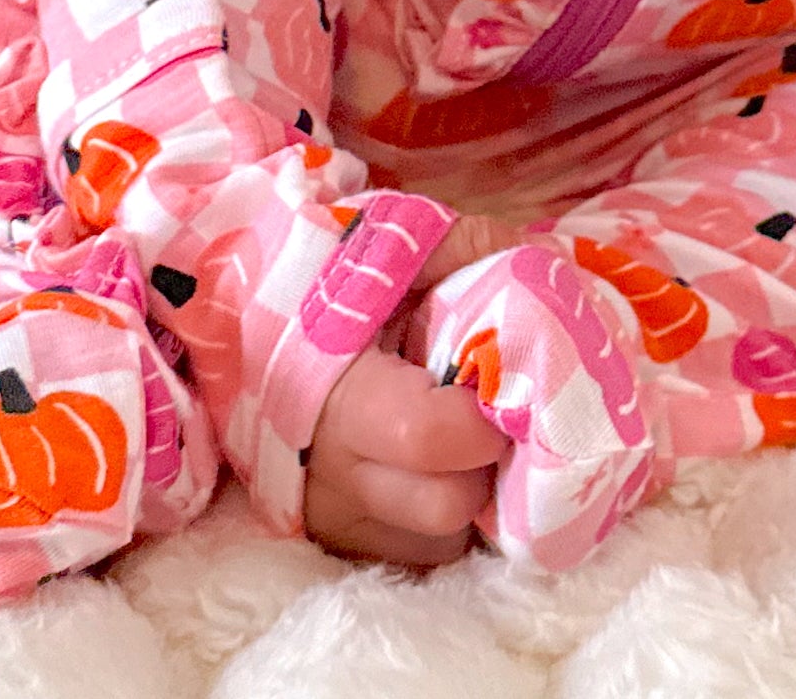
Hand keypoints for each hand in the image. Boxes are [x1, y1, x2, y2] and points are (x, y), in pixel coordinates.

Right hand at [303, 211, 526, 563]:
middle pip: (448, 505)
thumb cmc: (330, 280)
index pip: (430, 438)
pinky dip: (441, 520)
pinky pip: (418, 552)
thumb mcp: (394, 244)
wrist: (248, 320)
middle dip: (488, 464)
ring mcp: (335, 515)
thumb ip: (469, 251)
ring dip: (467, 496)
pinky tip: (437, 467)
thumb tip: (546, 270)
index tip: (496, 387)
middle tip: (493, 417)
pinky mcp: (338, 539)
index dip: (481, 419)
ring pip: (439, 540)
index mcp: (344, 398)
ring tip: (466, 441)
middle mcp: (336, 473)